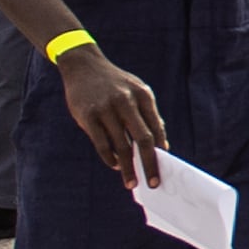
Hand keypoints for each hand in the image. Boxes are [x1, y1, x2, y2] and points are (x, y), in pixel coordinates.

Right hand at [57, 39, 166, 184]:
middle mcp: (126, 101)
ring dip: (128, 167)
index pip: (156, 129)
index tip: (165, 170)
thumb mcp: (136, 91)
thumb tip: (162, 145)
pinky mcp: (88, 116)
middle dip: (150, 164)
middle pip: (143, 139)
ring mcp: (106, 108)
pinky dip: (110, 158)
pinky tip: (115, 165)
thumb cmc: (115, 84)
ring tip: (131, 181)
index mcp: (143, 95)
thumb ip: (148, 115)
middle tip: (153, 183)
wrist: (83, 65)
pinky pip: (102, 144)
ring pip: (121, 146)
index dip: (160, 151)